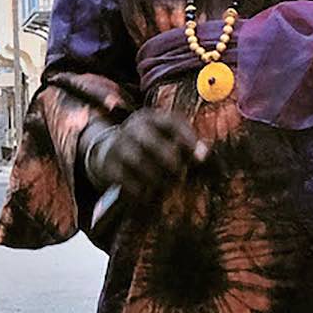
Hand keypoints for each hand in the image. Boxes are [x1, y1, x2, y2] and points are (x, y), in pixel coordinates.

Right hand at [82, 111, 208, 216]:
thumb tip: (203, 155)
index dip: (187, 139)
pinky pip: (126, 180)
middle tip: (180, 176)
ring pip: (138, 162)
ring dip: (156, 178)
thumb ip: (186, 146)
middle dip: (169, 161)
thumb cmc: (149, 148)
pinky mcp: (108, 165)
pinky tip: (147, 194)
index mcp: (152, 118)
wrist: (109, 153)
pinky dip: (139, 190)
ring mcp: (119, 145)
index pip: (171, 122)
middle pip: (151, 141)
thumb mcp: (165, 139)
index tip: (201, 158)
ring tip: (164, 187)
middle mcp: (133, 127)